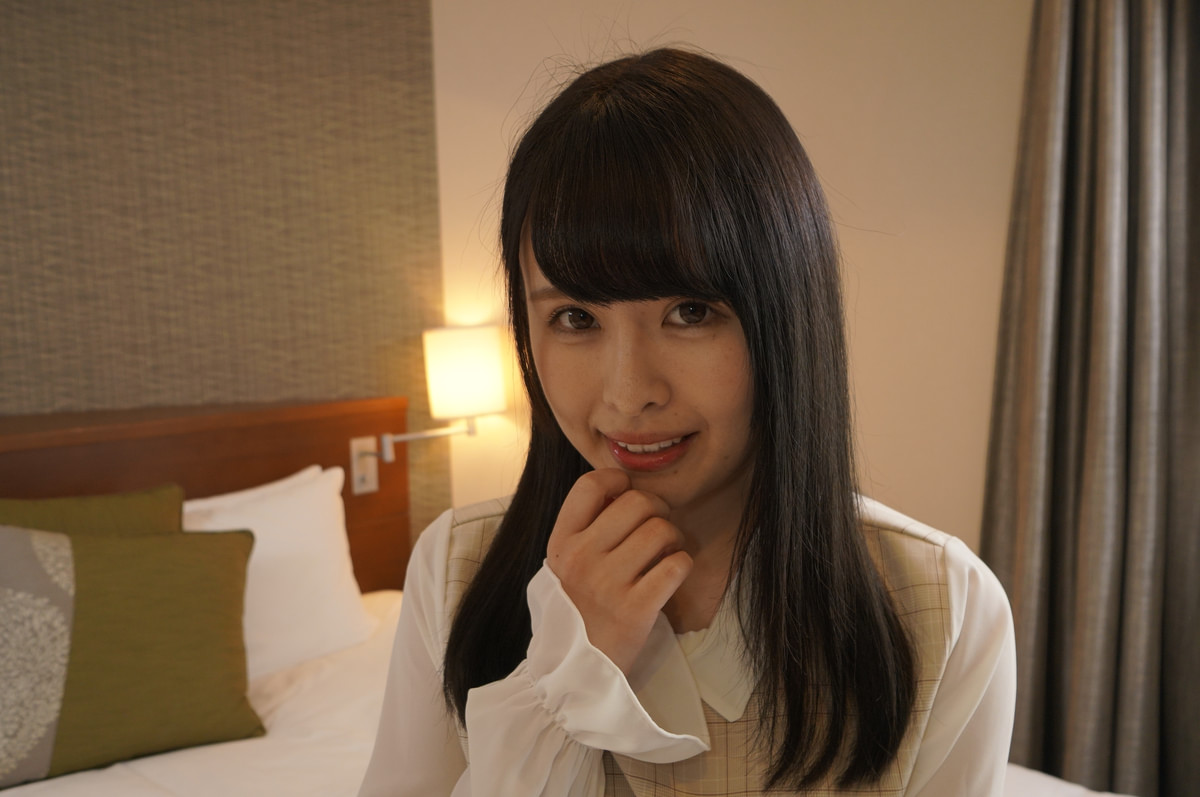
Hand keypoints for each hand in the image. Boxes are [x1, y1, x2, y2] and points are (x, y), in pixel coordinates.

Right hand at [545, 469, 692, 675]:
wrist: (574, 672)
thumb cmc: (576, 612)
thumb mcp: (562, 566)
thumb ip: (583, 529)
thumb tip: (621, 487)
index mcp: (561, 543)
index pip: (590, 484)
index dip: (618, 480)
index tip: (627, 494)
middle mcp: (581, 557)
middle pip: (637, 501)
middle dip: (657, 510)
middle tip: (657, 529)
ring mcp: (608, 583)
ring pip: (661, 529)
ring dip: (673, 539)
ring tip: (664, 555)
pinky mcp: (636, 609)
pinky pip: (677, 563)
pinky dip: (681, 565)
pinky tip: (670, 576)